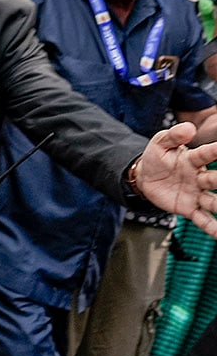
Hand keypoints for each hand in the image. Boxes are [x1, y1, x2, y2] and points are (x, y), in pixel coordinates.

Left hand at [137, 123, 216, 237]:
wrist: (145, 177)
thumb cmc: (156, 157)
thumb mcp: (160, 143)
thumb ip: (173, 135)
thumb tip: (188, 128)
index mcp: (193, 159)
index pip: (207, 154)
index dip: (216, 151)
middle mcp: (199, 178)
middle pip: (215, 180)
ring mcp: (196, 194)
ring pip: (213, 202)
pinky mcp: (189, 208)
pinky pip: (203, 219)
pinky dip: (212, 228)